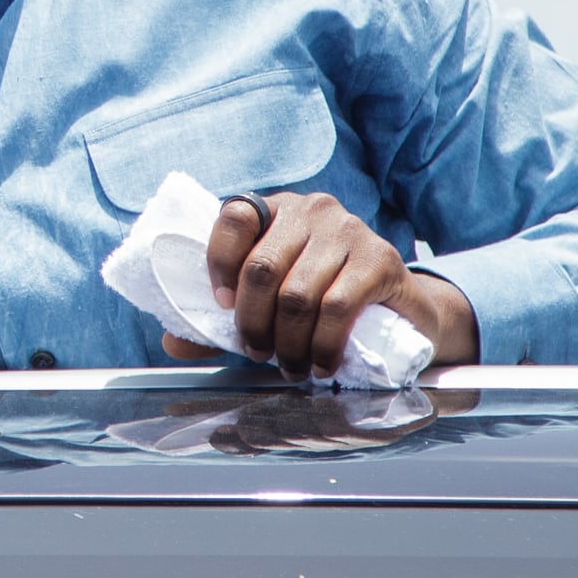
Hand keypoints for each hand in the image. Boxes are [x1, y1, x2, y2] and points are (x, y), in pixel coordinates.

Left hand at [158, 191, 477, 378]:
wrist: (404, 311)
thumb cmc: (324, 302)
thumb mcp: (270, 305)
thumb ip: (220, 320)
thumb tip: (172, 343)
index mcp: (276, 210)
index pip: (233, 215)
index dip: (218, 264)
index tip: (222, 306)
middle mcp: (312, 210)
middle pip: (261, 268)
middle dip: (252, 322)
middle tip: (256, 354)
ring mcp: (349, 231)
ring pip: (297, 294)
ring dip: (287, 342)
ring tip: (290, 366)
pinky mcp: (380, 259)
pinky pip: (338, 306)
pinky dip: (322, 344)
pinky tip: (320, 364)